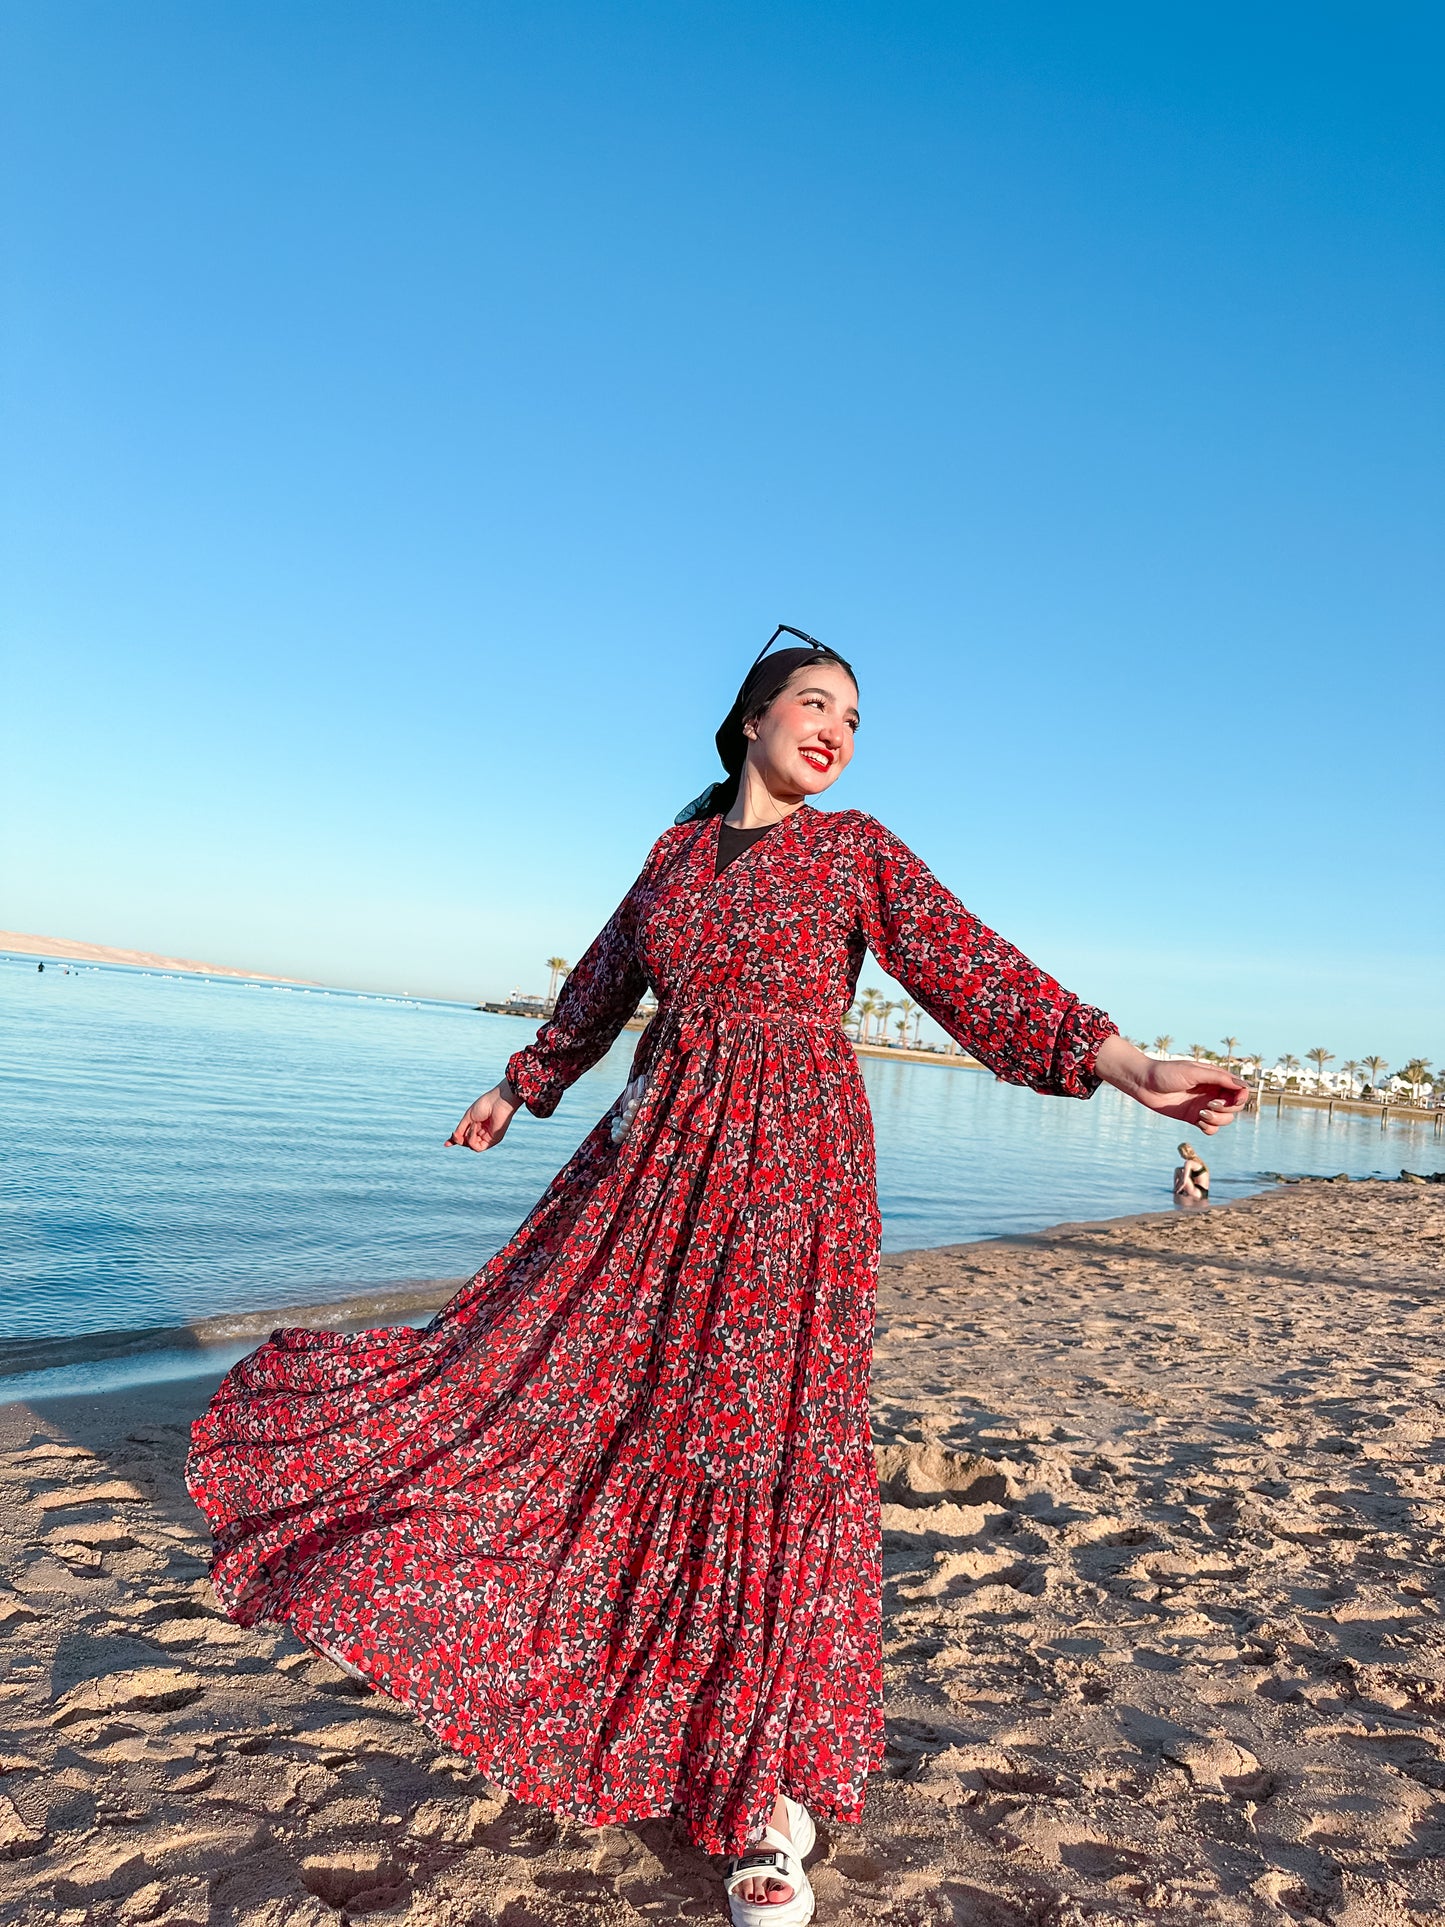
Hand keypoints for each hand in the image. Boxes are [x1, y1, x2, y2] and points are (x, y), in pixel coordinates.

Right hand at [446, 1080, 521, 1152]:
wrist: (498, 1101)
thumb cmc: (485, 1105)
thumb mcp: (468, 1118)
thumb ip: (461, 1130)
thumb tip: (454, 1140)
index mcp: (477, 1126)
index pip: (465, 1137)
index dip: (456, 1141)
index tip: (446, 1144)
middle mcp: (482, 1133)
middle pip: (467, 1143)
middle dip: (460, 1139)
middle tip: (456, 1133)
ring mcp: (487, 1138)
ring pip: (472, 1146)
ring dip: (467, 1137)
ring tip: (472, 1125)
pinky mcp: (493, 1141)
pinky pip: (478, 1147)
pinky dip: (472, 1140)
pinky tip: (474, 1129)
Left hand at [1094, 1036, 1248, 1134]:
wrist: (1143, 1083)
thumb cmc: (1166, 1072)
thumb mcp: (1193, 1071)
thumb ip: (1219, 1078)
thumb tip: (1244, 1085)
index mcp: (1215, 1078)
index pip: (1239, 1090)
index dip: (1241, 1096)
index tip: (1233, 1099)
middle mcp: (1212, 1093)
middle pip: (1235, 1107)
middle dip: (1227, 1109)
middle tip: (1210, 1105)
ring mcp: (1203, 1106)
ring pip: (1225, 1119)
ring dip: (1218, 1119)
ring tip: (1202, 1113)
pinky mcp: (1193, 1117)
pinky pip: (1211, 1128)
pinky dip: (1210, 1128)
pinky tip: (1200, 1122)